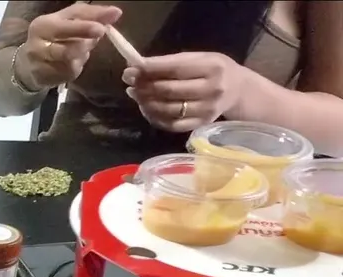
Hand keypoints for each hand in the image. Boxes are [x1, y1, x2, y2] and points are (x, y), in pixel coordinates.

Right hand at [17, 4, 122, 89]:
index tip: (103, 29)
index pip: (65, 25)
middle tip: (99, 35)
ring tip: (82, 50)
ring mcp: (41, 63)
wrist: (28, 64)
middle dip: (85, 42)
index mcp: (44, 24)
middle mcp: (38, 44)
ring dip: (82, 54)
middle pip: (67, 47)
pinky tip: (73, 62)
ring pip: (70, 59)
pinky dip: (77, 65)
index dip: (86, 26)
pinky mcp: (46, 77)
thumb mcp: (68, 21)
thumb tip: (116, 13)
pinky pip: (70, 71)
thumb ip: (90, 16)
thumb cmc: (53, 38)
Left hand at [124, 52, 250, 132]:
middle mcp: (212, 90)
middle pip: (169, 90)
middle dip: (144, 86)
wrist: (238, 90)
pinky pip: (171, 124)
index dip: (150, 70)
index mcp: (212, 67)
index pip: (175, 69)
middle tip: (130, 82)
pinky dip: (154, 117)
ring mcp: (207, 110)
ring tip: (135, 94)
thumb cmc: (213, 70)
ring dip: (145, 102)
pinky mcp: (201, 125)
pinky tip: (146, 108)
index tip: (130, 69)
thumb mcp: (198, 58)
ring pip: (167, 109)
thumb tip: (136, 66)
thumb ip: (169, 62)